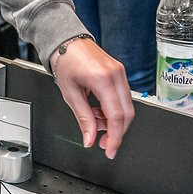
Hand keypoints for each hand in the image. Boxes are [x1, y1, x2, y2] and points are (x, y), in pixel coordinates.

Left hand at [49, 38, 134, 158]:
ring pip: (127, 106)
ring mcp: (120, 72)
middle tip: (102, 143)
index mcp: (102, 79)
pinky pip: (122, 97)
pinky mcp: (119, 73)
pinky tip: (99, 110)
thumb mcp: (70, 94)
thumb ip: (83, 118)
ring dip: (113, 120)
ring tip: (94, 121)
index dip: (115, 137)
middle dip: (116, 132)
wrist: (67, 42)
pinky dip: (113, 109)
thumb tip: (90, 139)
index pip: (116, 115)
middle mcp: (115, 74)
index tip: (110, 150)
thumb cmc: (65, 62)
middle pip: (127, 113)